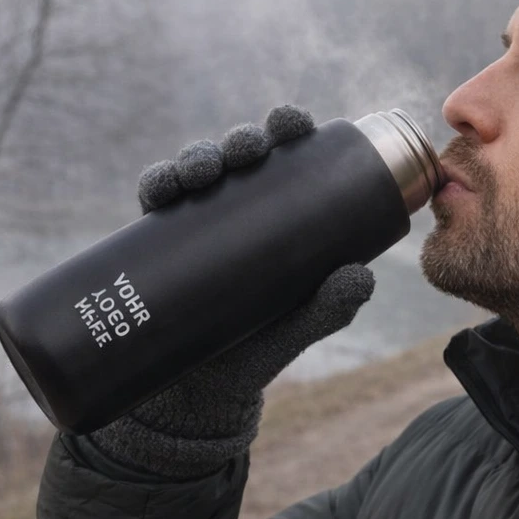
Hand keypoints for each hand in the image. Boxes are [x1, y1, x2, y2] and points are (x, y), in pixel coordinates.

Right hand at [87, 105, 375, 478]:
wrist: (199, 395)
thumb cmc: (256, 354)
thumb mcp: (295, 331)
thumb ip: (328, 309)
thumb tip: (363, 277)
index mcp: (278, 220)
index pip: (286, 163)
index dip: (287, 132)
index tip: (289, 122)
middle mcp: (238, 214)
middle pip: (239, 159)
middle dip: (239, 141)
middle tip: (244, 150)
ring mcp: (197, 226)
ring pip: (195, 174)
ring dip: (195, 158)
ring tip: (199, 172)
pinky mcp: (159, 245)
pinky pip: (155, 204)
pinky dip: (155, 185)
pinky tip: (159, 187)